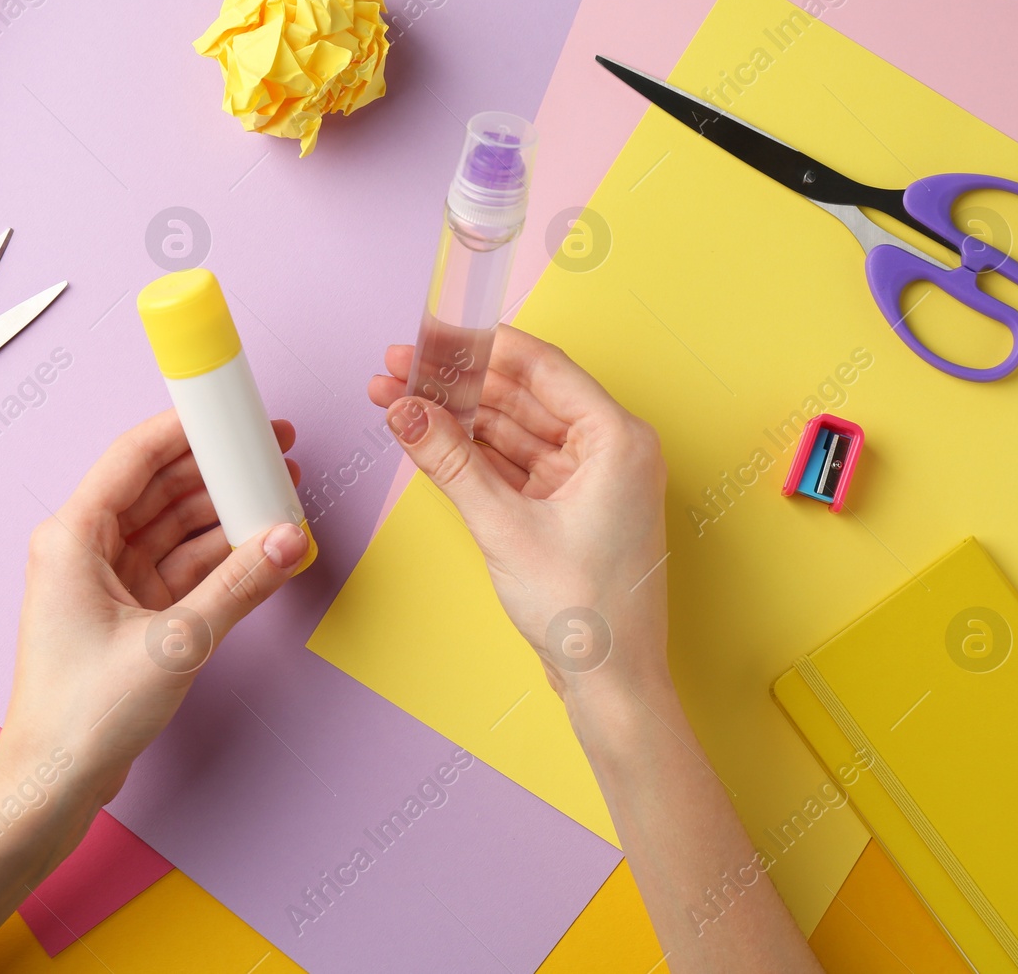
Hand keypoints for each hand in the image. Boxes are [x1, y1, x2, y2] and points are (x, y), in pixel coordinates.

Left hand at [0, 408, 309, 825]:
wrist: (52, 784)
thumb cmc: (82, 716)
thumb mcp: (175, 643)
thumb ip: (239, 585)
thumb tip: (288, 540)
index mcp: (72, 537)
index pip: (135, 455)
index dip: (189, 427)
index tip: (235, 412)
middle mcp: (83, 549)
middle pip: (158, 486)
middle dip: (216, 469)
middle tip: (272, 454)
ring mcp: (104, 581)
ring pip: (172, 526)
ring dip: (222, 514)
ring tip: (278, 499)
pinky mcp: (124, 612)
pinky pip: (177, 565)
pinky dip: (216, 557)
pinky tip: (258, 548)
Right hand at [369, 325, 668, 705]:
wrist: (610, 683)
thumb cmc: (585, 612)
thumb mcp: (504, 526)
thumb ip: (450, 461)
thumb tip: (405, 410)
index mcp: (618, 439)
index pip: (542, 367)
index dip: (480, 346)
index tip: (433, 334)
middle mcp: (611, 451)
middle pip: (524, 395)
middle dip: (459, 384)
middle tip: (400, 369)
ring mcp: (591, 480)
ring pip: (516, 430)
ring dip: (460, 418)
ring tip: (400, 400)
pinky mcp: (571, 508)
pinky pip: (518, 465)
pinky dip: (477, 455)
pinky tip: (432, 440)